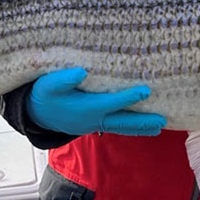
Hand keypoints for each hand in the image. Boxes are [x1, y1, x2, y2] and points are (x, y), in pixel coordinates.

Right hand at [27, 67, 165, 135]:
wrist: (36, 115)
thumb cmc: (43, 96)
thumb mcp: (48, 85)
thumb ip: (63, 79)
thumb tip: (82, 72)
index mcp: (85, 108)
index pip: (111, 102)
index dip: (129, 97)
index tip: (146, 91)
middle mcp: (93, 118)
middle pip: (122, 120)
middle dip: (142, 120)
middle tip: (162, 120)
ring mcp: (94, 123)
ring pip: (121, 126)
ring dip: (140, 127)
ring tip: (158, 127)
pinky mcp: (93, 124)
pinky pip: (116, 126)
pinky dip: (130, 127)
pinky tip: (141, 126)